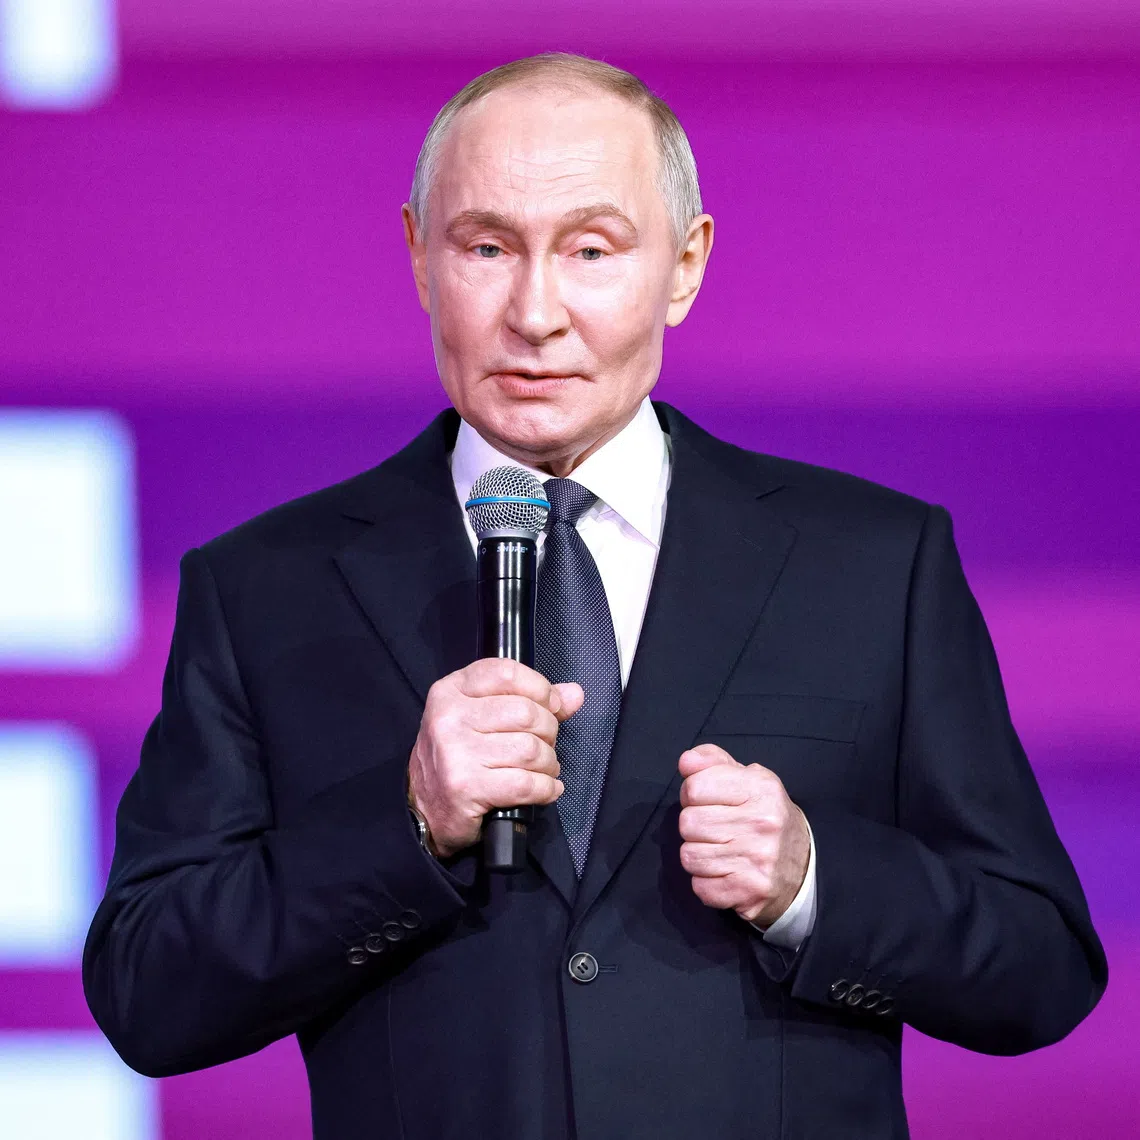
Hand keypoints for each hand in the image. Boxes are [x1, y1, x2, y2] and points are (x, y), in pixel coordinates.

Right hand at [407, 658, 584, 858]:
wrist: (422, 808)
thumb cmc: (458, 756)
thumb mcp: (483, 717)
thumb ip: (530, 700)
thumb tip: (573, 694)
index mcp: (451, 690)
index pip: (506, 673)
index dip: (540, 688)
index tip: (551, 706)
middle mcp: (450, 717)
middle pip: (526, 713)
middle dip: (548, 732)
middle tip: (543, 745)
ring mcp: (456, 752)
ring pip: (530, 749)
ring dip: (548, 764)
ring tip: (542, 769)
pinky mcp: (466, 787)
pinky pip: (526, 784)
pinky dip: (546, 788)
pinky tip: (545, 788)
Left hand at [677, 743, 809, 926]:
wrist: (803, 869)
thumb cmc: (765, 816)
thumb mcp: (747, 778)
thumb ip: (713, 761)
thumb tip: (686, 761)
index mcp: (761, 788)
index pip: (694, 788)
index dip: (692, 795)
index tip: (707, 801)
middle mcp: (762, 822)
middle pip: (687, 823)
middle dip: (694, 826)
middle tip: (714, 829)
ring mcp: (758, 859)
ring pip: (689, 856)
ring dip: (698, 855)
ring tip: (719, 851)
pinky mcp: (750, 892)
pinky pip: (700, 887)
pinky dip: (706, 882)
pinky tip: (725, 873)